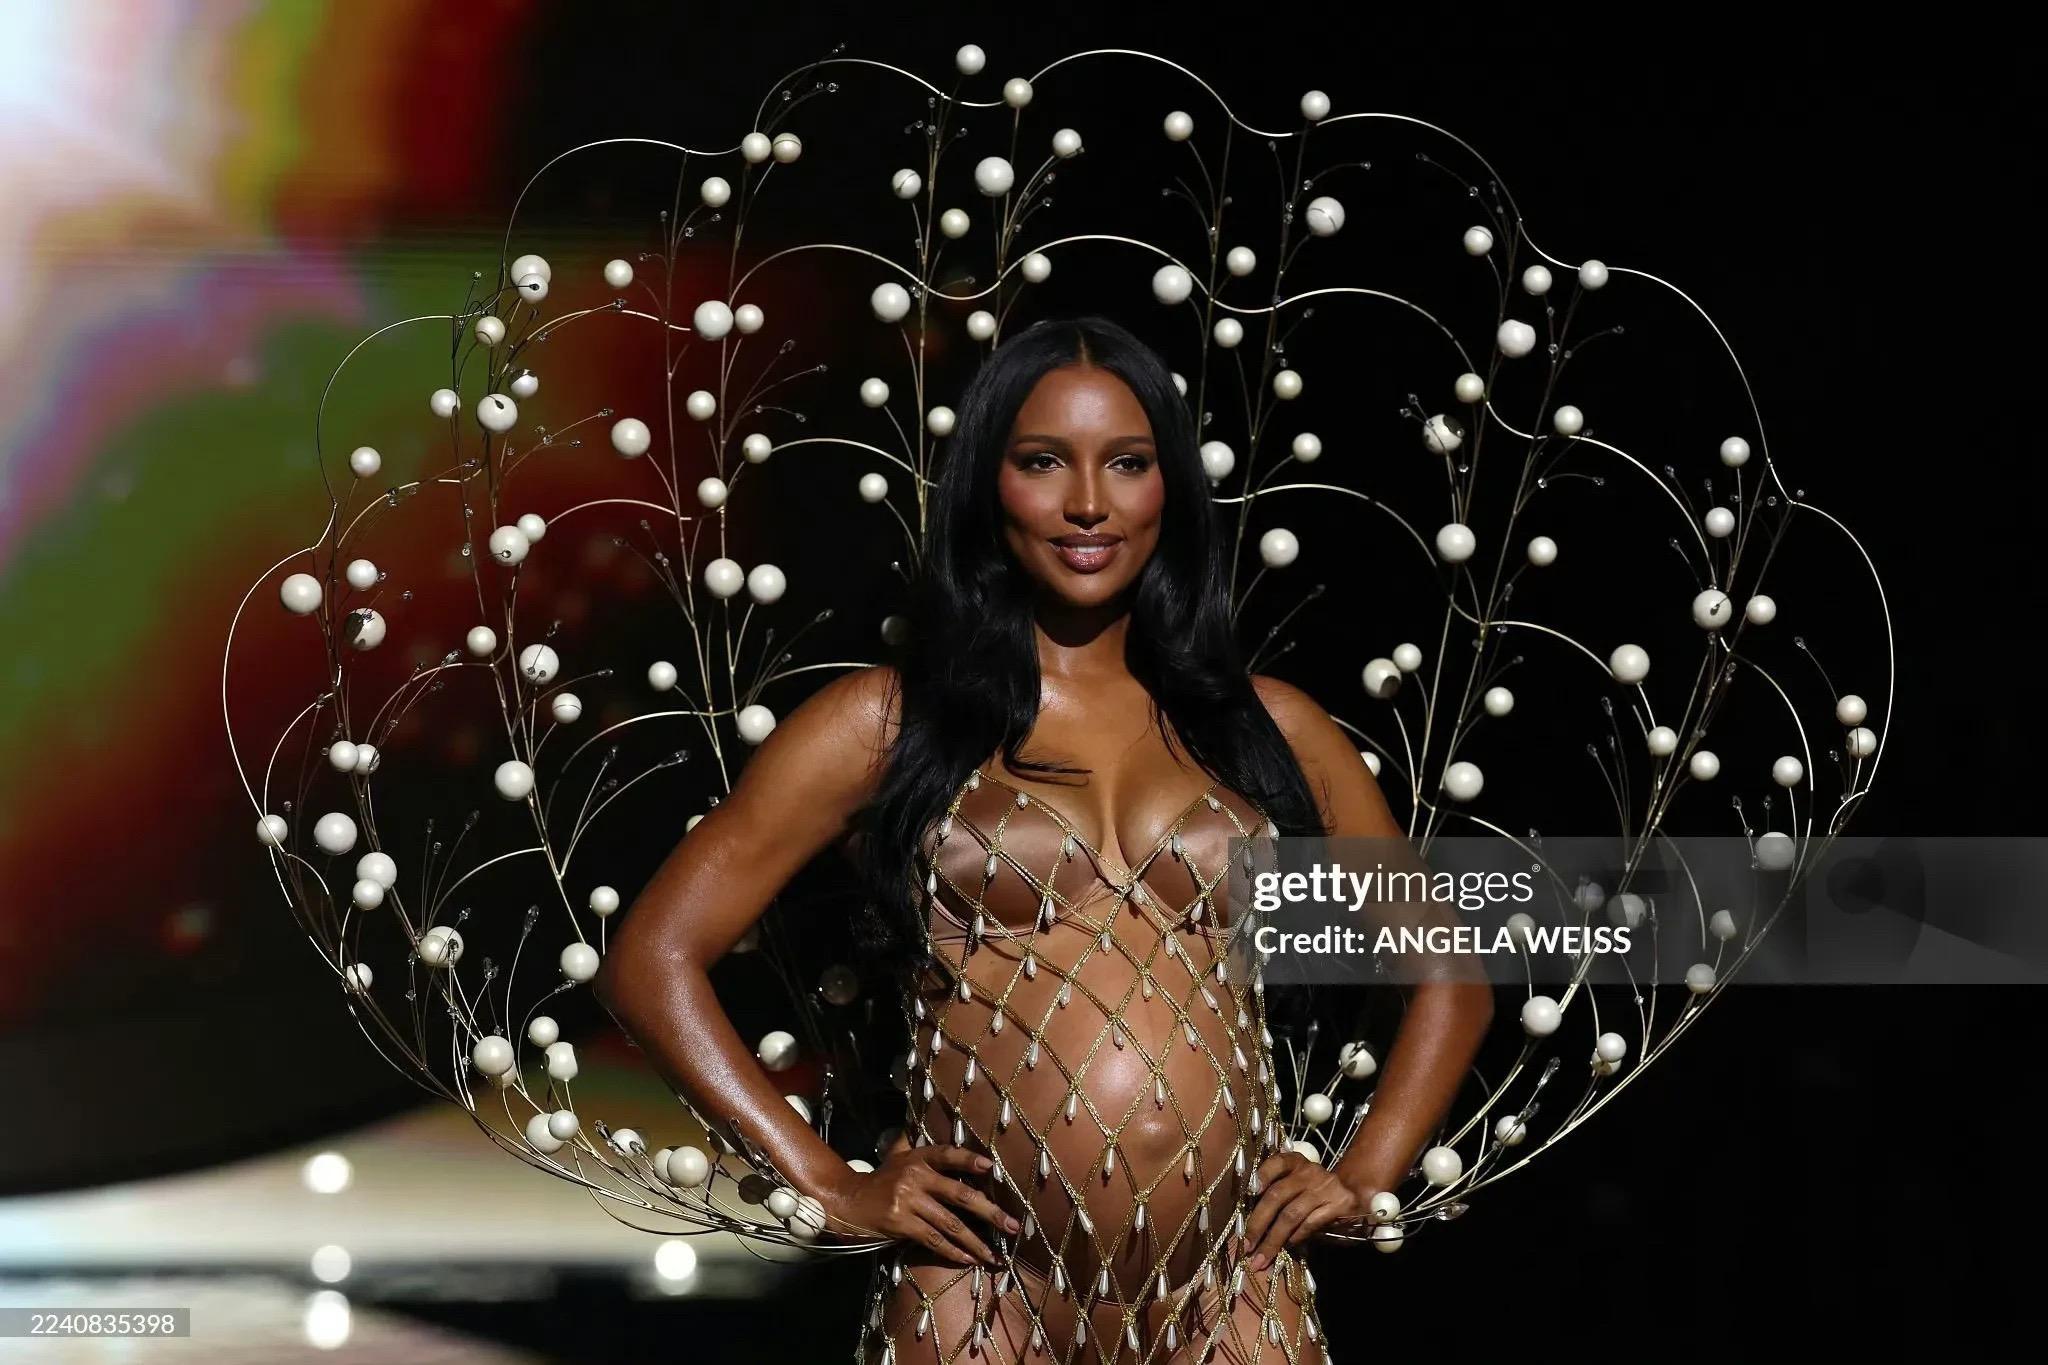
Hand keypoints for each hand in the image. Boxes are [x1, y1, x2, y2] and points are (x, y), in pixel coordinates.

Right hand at [814, 1143, 1020, 1265]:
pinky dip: (954, 1252)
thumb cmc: (880, 1179)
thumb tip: (931, 1126)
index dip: (969, 1160)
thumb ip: (917, 1145)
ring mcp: (908, 1201)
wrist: (847, 1201)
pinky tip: (969, 1260)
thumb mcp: (897, 1156)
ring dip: (976, 1242)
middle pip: (960, 1195)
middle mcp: (915, 1177)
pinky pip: (934, 1240)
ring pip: (950, 1224)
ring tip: (995, 1255)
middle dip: (990, 1212)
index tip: (991, 1168)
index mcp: (918, 1158)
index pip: (948, 1154)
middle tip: (1014, 1226)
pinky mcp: (901, 1224)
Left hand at [1240, 1150, 1372, 1270]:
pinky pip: (1311, 1223)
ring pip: (1291, 1214)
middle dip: (1258, 1223)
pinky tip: (1289, 1246)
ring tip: (1262, 1257)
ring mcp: (1324, 1187)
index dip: (1262, 1175)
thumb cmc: (1315, 1191)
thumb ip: (1278, 1195)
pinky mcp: (1339, 1204)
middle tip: (1246, 1245)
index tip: (1249, 1192)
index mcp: (1295, 1162)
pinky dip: (1297, 1236)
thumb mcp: (1298, 1183)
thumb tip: (1251, 1225)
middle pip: (1277, 1195)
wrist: (1354, 1191)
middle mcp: (1309, 1172)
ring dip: (1274, 1239)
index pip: (1277, 1162)